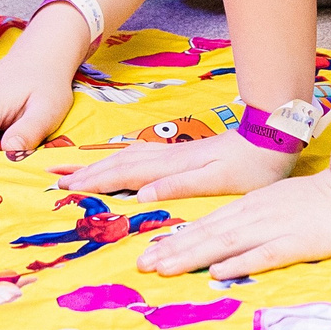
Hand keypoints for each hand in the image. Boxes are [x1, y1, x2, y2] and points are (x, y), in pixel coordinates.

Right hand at [61, 129, 294, 204]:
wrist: (274, 134)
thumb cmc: (252, 165)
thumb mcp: (220, 181)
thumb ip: (180, 186)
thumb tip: (141, 195)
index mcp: (173, 167)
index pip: (124, 175)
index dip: (94, 182)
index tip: (65, 188)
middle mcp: (169, 158)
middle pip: (119, 163)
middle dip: (87, 172)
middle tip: (56, 179)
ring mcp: (175, 153)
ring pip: (128, 157)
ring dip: (100, 164)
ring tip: (76, 170)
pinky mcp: (185, 154)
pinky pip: (142, 156)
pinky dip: (121, 159)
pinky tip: (118, 163)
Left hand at [135, 169, 330, 279]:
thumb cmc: (317, 202)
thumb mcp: (275, 204)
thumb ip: (249, 221)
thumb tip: (221, 243)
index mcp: (249, 207)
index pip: (206, 225)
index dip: (176, 240)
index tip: (148, 254)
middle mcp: (254, 216)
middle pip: (207, 234)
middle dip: (173, 250)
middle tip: (143, 266)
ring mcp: (273, 228)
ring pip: (225, 243)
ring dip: (193, 256)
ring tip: (165, 269)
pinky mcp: (295, 243)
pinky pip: (264, 255)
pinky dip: (240, 263)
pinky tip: (219, 272)